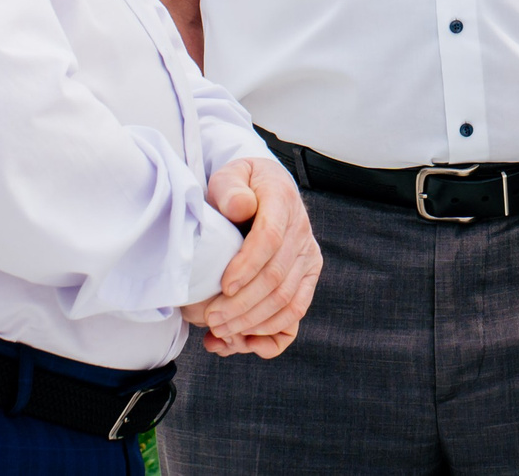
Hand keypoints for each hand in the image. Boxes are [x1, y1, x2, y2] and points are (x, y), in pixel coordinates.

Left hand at [182, 156, 320, 358]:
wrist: (261, 190)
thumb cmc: (239, 187)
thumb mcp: (229, 177)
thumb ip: (230, 189)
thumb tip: (240, 207)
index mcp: (282, 201)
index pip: (270, 238)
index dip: (247, 266)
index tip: (223, 286)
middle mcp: (302, 231)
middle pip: (276, 277)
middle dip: (241, 305)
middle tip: (210, 319)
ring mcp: (308, 257)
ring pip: (286, 301)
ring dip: (251, 323)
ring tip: (219, 332)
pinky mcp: (308, 277)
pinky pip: (295, 312)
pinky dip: (270, 333)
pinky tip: (244, 341)